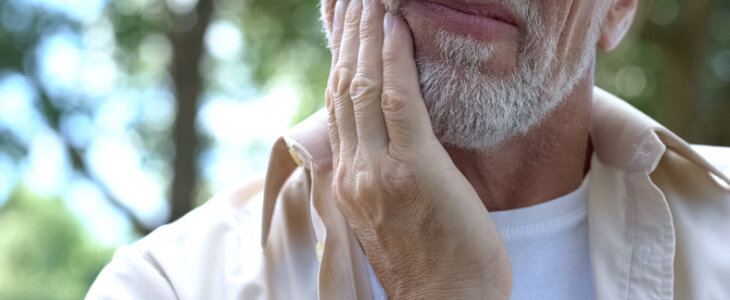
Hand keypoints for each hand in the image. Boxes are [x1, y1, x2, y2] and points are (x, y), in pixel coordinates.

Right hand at [325, 0, 511, 297]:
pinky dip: (395, 60)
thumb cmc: (430, 260)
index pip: (337, 105)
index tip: (345, 24)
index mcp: (346, 180)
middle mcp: (352, 171)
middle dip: (348, 36)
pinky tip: (396, 28)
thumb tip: (389, 129)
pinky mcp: (414, 171)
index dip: (340, 59)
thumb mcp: (390, 212)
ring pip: (364, 88)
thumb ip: (380, 168)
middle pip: (344, 88)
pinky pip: (399, 103)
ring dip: (366, 36)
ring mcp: (377, 171)